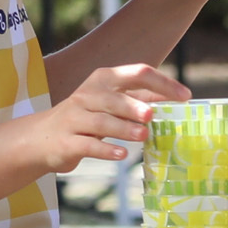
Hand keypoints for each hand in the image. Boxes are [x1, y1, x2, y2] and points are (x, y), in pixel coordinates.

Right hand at [19, 62, 189, 175]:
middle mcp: (87, 95)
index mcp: (103, 80)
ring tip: (143, 136)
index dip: (162, 83)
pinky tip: (121, 154)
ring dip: (123, 129)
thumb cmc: (84, 118)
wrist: (42, 138)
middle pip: (113, 97)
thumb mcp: (109, 102)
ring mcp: (75, 119)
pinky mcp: (68, 142)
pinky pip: (88, 145)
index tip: (185, 96)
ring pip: (101, 122)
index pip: (136, 73)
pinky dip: (105, 150)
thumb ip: (138, 98)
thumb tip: (172, 97)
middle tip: (151, 115)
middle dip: (132, 106)